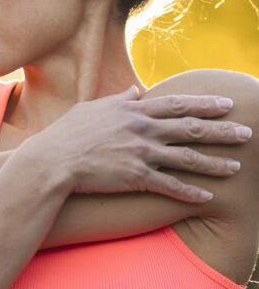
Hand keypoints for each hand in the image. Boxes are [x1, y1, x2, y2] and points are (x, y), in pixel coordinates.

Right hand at [24, 86, 250, 200]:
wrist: (50, 161)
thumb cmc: (65, 134)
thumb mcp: (90, 109)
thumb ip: (117, 100)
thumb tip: (135, 91)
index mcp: (132, 112)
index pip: (177, 104)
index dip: (205, 103)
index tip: (227, 103)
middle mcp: (142, 130)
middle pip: (191, 128)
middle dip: (222, 130)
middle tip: (247, 132)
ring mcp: (140, 154)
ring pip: (187, 158)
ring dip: (215, 163)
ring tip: (237, 166)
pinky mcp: (135, 177)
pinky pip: (170, 186)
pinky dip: (190, 192)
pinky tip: (208, 197)